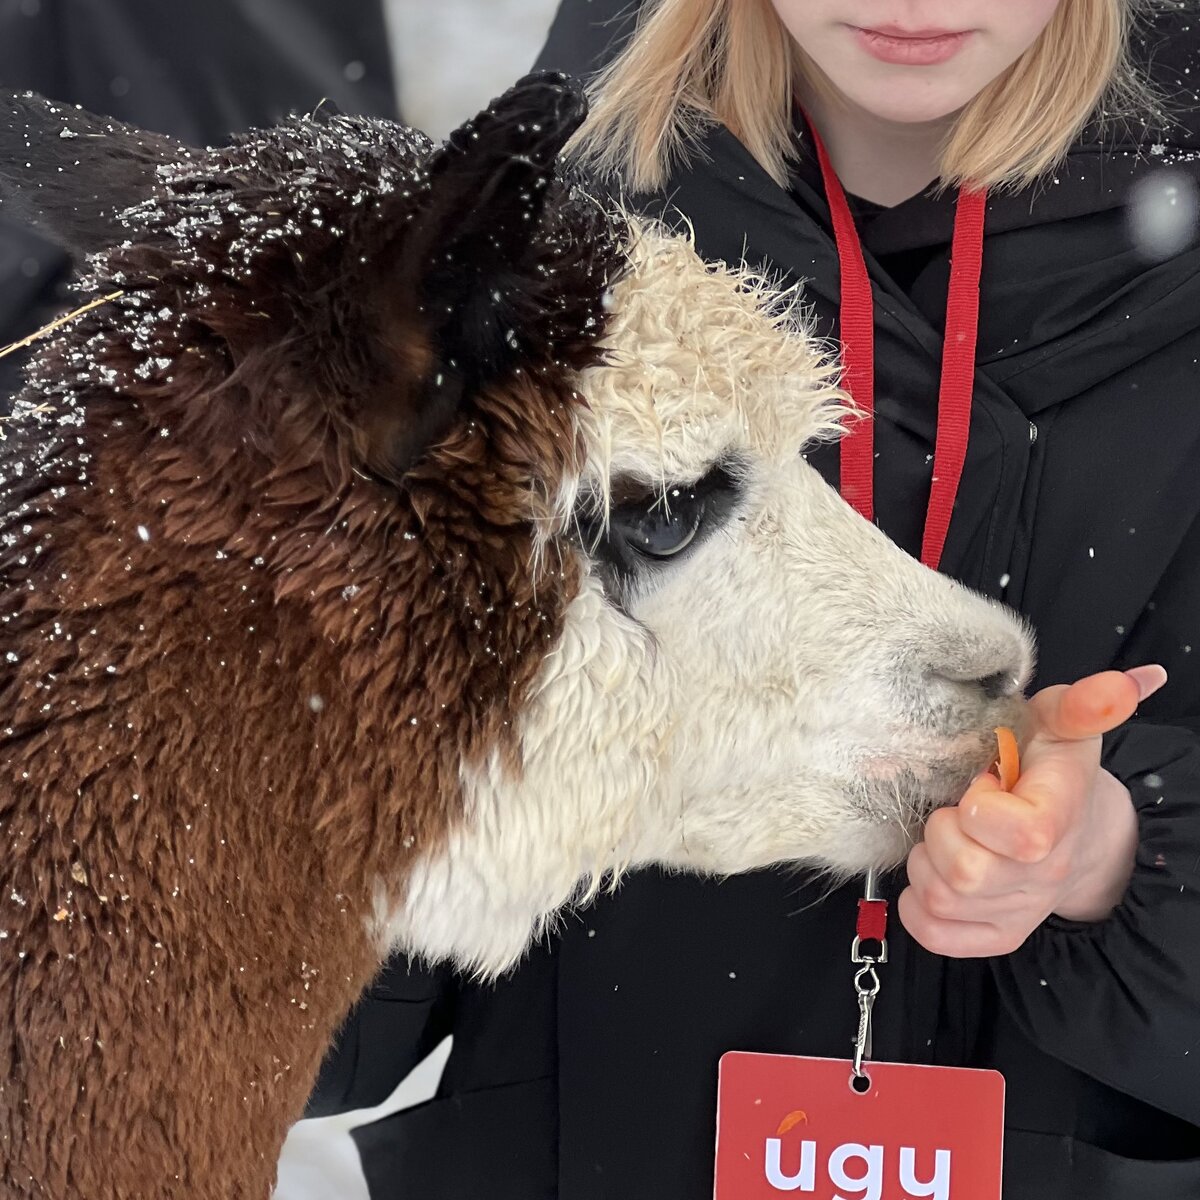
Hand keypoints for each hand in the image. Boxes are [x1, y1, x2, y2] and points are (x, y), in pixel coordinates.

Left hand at [899, 665, 1166, 957]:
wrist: (1072, 830)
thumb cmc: (1049, 767)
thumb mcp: (1061, 724)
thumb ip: (1085, 704)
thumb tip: (1133, 680)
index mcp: (1058, 818)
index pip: (1021, 834)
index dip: (982, 808)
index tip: (978, 785)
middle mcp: (1044, 874)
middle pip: (965, 873)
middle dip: (940, 832)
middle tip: (952, 811)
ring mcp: (1020, 911)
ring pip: (940, 901)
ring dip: (924, 863)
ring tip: (944, 836)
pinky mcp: (996, 935)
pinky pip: (934, 934)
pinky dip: (917, 905)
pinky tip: (931, 872)